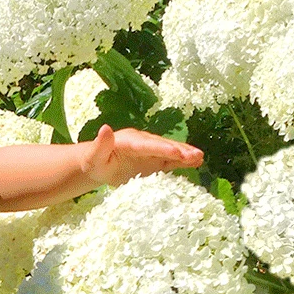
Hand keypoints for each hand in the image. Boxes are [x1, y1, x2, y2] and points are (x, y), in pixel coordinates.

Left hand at [80, 124, 203, 186]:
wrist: (97, 164)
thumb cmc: (94, 162)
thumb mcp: (93, 157)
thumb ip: (100, 145)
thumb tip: (105, 128)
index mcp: (129, 142)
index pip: (147, 145)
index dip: (162, 148)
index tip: (176, 152)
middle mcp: (143, 143)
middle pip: (163, 146)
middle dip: (179, 151)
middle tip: (196, 155)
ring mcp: (150, 151)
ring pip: (170, 152)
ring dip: (185, 154)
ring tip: (200, 157)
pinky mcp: (154, 160)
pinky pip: (170, 161)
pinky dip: (183, 161)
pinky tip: (197, 162)